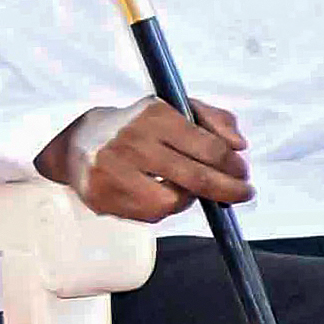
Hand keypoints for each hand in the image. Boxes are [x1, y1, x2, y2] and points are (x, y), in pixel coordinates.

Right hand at [54, 99, 246, 222]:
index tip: (243, 171)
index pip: (209, 148)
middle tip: (243, 192)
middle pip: (196, 178)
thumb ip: (214, 120)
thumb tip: (239, 146)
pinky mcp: (102, 196)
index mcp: (155, 117)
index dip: (233, 165)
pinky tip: (160, 193)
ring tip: (188, 187)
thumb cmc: (138, 126)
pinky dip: (164, 208)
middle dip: (228, 189)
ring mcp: (115, 172)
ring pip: (174, 202)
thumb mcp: (175, 108)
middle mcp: (134, 143)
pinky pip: (150, 215)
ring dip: (190, 198)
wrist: (80, 141)